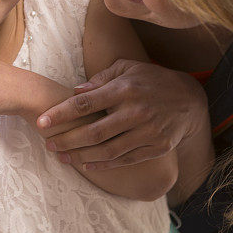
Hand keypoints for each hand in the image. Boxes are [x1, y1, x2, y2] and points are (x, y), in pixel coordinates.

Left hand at [38, 58, 208, 169]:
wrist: (190, 99)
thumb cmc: (152, 80)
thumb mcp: (128, 68)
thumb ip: (101, 78)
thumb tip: (75, 91)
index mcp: (125, 88)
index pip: (86, 103)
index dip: (61, 113)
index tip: (42, 121)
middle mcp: (136, 111)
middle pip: (93, 131)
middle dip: (66, 139)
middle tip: (47, 143)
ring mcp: (148, 131)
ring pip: (107, 150)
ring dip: (80, 156)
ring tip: (61, 156)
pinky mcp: (156, 147)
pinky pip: (125, 160)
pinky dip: (103, 165)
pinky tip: (86, 164)